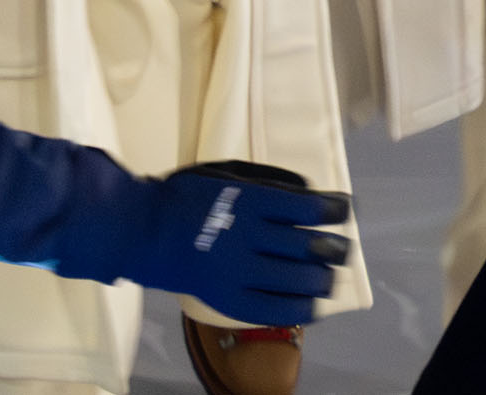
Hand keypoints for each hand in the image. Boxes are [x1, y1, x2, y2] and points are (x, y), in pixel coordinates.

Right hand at [126, 162, 347, 329]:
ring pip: (295, 281)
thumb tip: (313, 195)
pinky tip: (311, 306)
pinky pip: (272, 309)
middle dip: (334, 250)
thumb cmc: (189, 198)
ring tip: (329, 278)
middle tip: (343, 250)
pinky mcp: (227, 299)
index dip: (334, 212)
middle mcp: (247, 237)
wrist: (142, 230)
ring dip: (322, 281)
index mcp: (250, 202)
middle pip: (307, 248)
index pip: (307, 210)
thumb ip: (271, 184)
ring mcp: (237, 272)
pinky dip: (299, 309)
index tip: (343, 212)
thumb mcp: (229, 176)